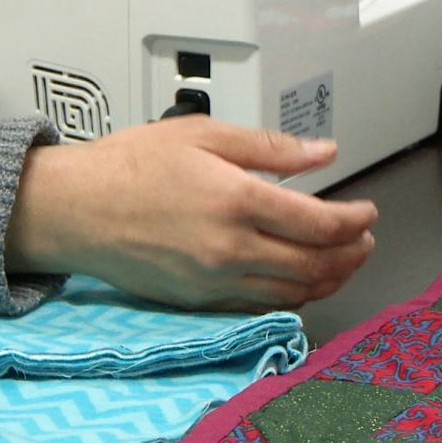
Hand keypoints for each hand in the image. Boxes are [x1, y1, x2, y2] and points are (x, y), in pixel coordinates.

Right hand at [5, 116, 376, 311]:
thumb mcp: (202, 135)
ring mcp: (214, 281)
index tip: (367, 212)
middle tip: (365, 240)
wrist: (74, 209)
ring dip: (330, 280)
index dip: (355, 220)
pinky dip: (291, 298)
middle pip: (315, 264)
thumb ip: (269, 148)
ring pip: (293, 293)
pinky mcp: (199, 301)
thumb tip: (323, 153)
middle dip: (352, 253)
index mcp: (236, 200)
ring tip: (344, 262)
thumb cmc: (128, 166)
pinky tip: (299, 283)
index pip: (320, 223)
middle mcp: (230, 248)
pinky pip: (259, 306)